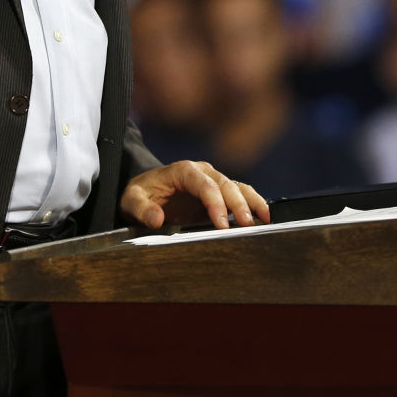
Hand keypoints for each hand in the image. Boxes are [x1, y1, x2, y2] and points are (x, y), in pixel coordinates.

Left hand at [120, 160, 270, 231]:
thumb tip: (156, 218)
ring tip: (263, 219)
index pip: (205, 185)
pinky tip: (264, 215)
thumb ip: (142, 209)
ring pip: (238, 186)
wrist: (145, 191)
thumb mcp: (132, 200)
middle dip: (238, 204)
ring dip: (251, 201)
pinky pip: (241, 193)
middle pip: (226, 184)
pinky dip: (253, 202)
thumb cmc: (140, 194)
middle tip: (246, 225)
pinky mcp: (219, 193)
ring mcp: (213, 181)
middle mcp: (203, 172)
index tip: (221, 224)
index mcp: (184, 171)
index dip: (216, 203)